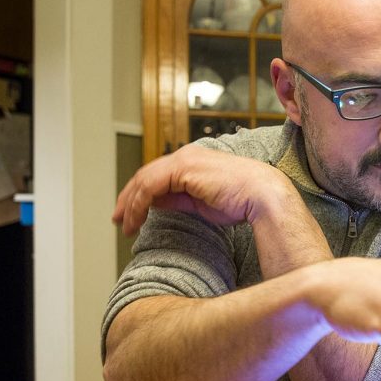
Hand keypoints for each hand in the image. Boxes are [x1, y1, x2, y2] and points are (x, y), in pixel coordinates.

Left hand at [112, 143, 296, 235]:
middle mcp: (186, 156)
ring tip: (125, 225)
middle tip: (118, 219)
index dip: (139, 195)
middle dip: (128, 199)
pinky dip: (139, 204)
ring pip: (144, 180)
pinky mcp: (182, 169)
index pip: (157, 176)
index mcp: (192, 161)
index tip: (131, 214)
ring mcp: (183, 160)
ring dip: (130, 204)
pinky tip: (136, 218)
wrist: (262, 196)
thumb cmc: (242, 201)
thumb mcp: (202, 202)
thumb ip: (179, 199)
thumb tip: (157, 204)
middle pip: (145, 175)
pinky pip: (150, 186)